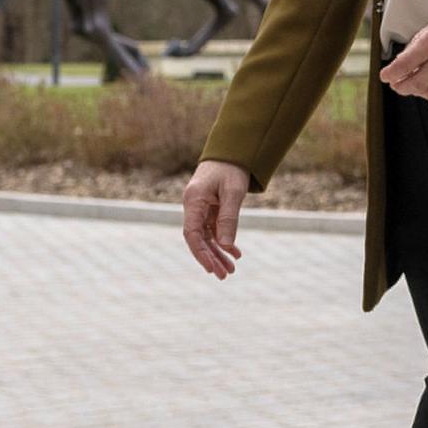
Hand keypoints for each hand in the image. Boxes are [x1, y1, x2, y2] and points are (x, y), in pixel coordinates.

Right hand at [182, 159, 249, 279]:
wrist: (233, 151)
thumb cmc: (232, 168)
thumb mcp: (234, 192)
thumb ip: (229, 218)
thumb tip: (225, 246)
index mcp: (193, 200)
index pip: (192, 233)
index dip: (200, 253)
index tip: (211, 268)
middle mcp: (193, 206)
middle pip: (198, 239)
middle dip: (210, 258)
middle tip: (224, 276)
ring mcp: (201, 208)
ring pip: (206, 237)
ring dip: (218, 253)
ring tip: (230, 270)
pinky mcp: (210, 209)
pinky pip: (214, 230)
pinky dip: (224, 241)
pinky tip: (235, 254)